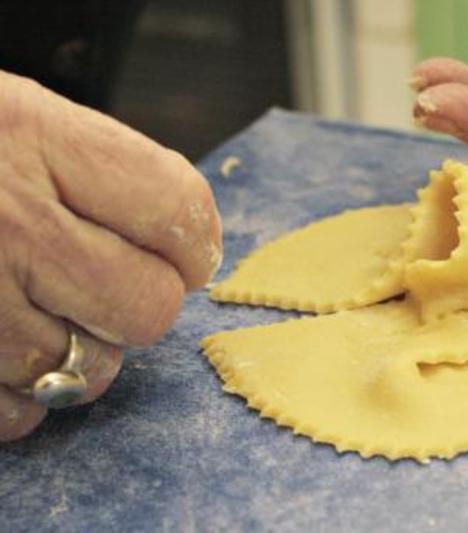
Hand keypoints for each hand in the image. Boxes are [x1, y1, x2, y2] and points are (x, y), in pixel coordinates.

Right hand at [0, 71, 221, 439]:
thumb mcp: (12, 117)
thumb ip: (98, 173)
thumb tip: (186, 247)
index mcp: (32, 136)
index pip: (178, 210)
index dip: (192, 242)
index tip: (181, 251)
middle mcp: (2, 221)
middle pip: (148, 308)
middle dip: (137, 305)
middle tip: (101, 284)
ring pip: (87, 372)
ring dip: (75, 354)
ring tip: (31, 309)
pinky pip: (17, 415)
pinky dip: (17, 395)